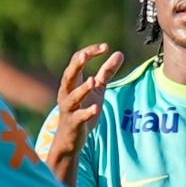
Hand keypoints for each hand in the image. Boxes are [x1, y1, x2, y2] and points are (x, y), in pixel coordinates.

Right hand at [44, 44, 123, 181]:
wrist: (70, 139)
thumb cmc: (82, 110)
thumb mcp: (96, 90)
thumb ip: (106, 72)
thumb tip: (119, 53)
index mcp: (72, 82)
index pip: (77, 61)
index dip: (90, 52)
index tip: (105, 47)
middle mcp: (66, 93)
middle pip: (69, 75)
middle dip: (76, 65)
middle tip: (85, 55)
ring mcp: (69, 108)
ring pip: (72, 97)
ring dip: (81, 89)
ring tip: (92, 81)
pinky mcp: (74, 123)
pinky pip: (79, 117)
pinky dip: (86, 112)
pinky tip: (95, 108)